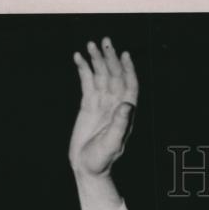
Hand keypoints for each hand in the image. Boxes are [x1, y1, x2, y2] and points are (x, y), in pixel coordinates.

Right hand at [69, 37, 138, 178]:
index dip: (128, 70)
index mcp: (124, 113)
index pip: (130, 86)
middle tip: (104, 42)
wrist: (87, 167)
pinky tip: (78, 58)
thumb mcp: (112, 144)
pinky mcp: (88, 105)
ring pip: (100, 77)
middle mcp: (115, 105)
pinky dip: (83, 70)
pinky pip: (87, 83)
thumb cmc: (102, 160)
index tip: (124, 55)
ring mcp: (101, 104)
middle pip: (114, 77)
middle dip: (110, 59)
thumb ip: (120, 125)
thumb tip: (127, 104)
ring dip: (96, 60)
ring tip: (90, 45)